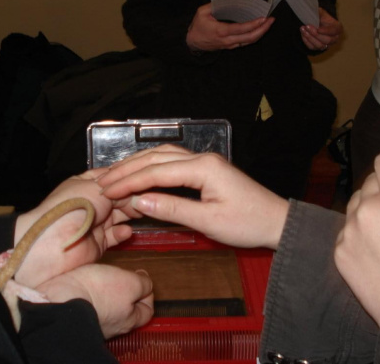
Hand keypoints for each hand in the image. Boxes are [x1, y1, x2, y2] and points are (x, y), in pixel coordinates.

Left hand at [13, 169, 136, 287]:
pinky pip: (114, 236)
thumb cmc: (75, 206)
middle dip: (132, 197)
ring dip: (130, 214)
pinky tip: (128, 231)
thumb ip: (119, 188)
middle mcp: (89, 202)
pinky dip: (122, 233)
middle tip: (150, 197)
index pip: (110, 178)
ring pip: (118, 216)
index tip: (145, 179)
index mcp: (84, 184)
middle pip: (117, 197)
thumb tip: (134, 193)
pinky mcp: (97, 243)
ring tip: (144, 212)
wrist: (55, 241)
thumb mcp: (98, 188)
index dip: (126, 178)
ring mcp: (93, 223)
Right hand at [36, 264, 153, 338]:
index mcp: (128, 320)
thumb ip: (142, 284)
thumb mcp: (129, 283)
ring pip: (107, 305)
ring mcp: (93, 320)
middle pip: (126, 308)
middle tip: (122, 273)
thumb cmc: (98, 293)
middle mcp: (112, 325)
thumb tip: (146, 283)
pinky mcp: (75, 312)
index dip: (148, 292)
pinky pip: (88, 301)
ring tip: (104, 274)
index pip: (146, 310)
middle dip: (126, 290)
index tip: (141, 276)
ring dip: (107, 289)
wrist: (59, 301)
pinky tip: (87, 280)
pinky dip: (90, 290)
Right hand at [97, 144, 289, 248]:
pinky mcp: (206, 168)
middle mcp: (202, 158)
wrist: (277, 222)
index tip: (107, 191)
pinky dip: (151, 165)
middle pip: (156, 158)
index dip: (129, 181)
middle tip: (102, 182)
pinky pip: (172, 161)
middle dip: (127, 169)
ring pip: (163, 155)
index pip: (156, 172)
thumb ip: (172, 209)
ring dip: (137, 164)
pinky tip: (140, 171)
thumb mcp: (208, 221)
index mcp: (203, 168)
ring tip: (114, 174)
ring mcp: (205, 161)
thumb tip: (138, 200)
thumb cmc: (248, 224)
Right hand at [186, 1, 274, 50]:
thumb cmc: (197, 27)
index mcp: (221, 31)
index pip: (241, 29)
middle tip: (271, 20)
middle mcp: (227, 40)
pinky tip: (260, 29)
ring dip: (260, 33)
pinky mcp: (230, 46)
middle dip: (263, 29)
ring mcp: (229, 45)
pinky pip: (245, 43)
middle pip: (249, 38)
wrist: (192, 43)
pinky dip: (254, 36)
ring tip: (268, 24)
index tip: (263, 18)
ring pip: (249, 42)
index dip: (253, 24)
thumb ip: (216, 4)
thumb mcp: (202, 12)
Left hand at [300, 7, 342, 50]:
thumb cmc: (321, 18)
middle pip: (327, 40)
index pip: (334, 31)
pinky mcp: (318, 48)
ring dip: (310, 38)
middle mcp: (334, 38)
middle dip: (316, 34)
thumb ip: (320, 12)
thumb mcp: (321, 13)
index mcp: (338, 28)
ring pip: (319, 45)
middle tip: (307, 26)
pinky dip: (306, 41)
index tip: (318, 29)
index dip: (326, 31)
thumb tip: (316, 11)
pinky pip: (312, 47)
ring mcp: (327, 45)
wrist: (317, 24)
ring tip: (303, 29)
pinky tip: (303, 33)